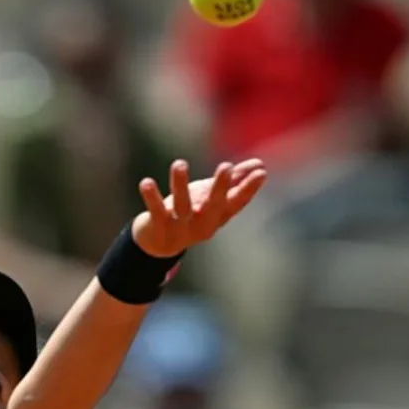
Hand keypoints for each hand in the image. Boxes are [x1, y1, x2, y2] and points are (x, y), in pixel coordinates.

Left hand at [132, 159, 266, 257]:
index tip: (261, 172)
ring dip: (180, 185)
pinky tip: (146, 182)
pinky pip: (156, 211)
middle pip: (213, 206)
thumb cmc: (190, 213)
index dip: (249, 189)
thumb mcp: (210, 197)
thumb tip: (260, 165)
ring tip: (179, 164)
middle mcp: (202, 225)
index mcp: (218, 217)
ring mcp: (180, 228)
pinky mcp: (159, 228)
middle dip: (220, 187)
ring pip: (182, 207)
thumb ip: (232, 182)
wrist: (158, 244)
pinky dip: (151, 198)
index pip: (236, 203)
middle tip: (226, 166)